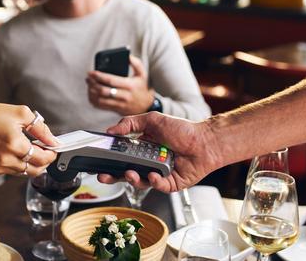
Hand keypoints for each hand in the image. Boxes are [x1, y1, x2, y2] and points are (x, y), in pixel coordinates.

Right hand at [0, 103, 57, 176]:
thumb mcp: (20, 113)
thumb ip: (40, 128)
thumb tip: (53, 140)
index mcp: (14, 144)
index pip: (42, 158)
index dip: (52, 154)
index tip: (54, 148)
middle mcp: (7, 159)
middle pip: (37, 170)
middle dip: (45, 161)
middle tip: (46, 149)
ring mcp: (0, 166)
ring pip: (26, 172)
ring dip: (34, 163)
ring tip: (32, 149)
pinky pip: (15, 171)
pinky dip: (22, 164)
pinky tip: (19, 152)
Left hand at [87, 55, 153, 115]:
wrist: (145, 106)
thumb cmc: (141, 87)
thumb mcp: (142, 74)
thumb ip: (136, 63)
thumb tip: (127, 55)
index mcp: (129, 85)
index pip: (111, 80)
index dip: (99, 76)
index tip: (91, 72)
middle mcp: (124, 96)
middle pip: (104, 91)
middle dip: (93, 84)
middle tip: (88, 78)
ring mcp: (119, 104)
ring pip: (100, 100)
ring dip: (91, 92)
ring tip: (89, 85)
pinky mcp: (115, 110)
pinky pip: (100, 106)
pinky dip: (93, 100)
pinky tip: (91, 93)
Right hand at [97, 112, 219, 192]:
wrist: (205, 141)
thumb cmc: (182, 129)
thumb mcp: (153, 120)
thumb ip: (130, 123)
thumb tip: (110, 130)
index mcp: (142, 148)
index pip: (122, 156)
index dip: (110, 160)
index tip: (100, 161)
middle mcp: (148, 162)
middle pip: (127, 172)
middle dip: (114, 176)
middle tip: (104, 176)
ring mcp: (159, 174)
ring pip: (140, 181)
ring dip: (133, 178)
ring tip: (130, 173)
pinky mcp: (170, 184)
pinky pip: (158, 186)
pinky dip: (154, 181)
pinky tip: (152, 175)